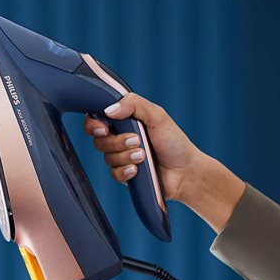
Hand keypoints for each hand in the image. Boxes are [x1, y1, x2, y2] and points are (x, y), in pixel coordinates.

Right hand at [82, 92, 245, 232]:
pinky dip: (126, 171)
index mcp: (125, 121)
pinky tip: (138, 170)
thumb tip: (109, 110)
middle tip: (137, 141)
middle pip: (98, 140)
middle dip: (117, 142)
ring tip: (144, 156)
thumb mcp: (157, 116)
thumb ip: (133, 104)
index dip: (94, 125)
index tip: (104, 128)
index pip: (96, 119)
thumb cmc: (175, 143)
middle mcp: (120, 138)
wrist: (186, 172)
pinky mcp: (124, 174)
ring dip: (126, 156)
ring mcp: (121, 157)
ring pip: (107, 157)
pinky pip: (113, 173)